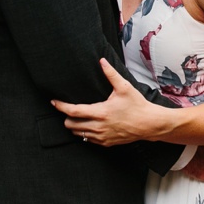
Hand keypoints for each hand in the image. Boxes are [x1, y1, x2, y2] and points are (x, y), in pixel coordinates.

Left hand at [53, 59, 167, 145]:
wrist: (149, 124)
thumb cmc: (137, 105)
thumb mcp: (124, 87)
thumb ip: (111, 74)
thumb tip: (102, 61)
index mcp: (101, 112)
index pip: (74, 111)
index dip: (61, 107)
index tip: (54, 102)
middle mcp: (99, 126)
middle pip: (71, 125)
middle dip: (66, 117)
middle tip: (68, 110)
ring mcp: (102, 136)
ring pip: (78, 134)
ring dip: (74, 126)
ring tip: (77, 118)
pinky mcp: (106, 143)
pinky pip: (88, 140)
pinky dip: (85, 133)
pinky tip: (89, 125)